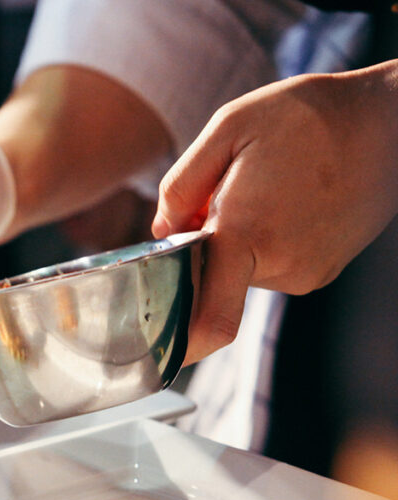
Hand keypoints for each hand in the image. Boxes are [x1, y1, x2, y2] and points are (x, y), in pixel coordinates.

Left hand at [153, 60, 397, 364]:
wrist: (386, 121)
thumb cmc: (303, 116)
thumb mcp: (227, 128)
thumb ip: (180, 186)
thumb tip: (162, 233)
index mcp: (246, 232)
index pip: (209, 319)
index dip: (180, 341)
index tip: (159, 347)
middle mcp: (280, 265)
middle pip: (213, 280)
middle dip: (205, 249)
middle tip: (225, 198)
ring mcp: (306, 274)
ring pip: (241, 273)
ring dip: (238, 242)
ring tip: (267, 192)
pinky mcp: (321, 272)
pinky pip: (270, 268)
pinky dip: (264, 244)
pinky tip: (286, 203)